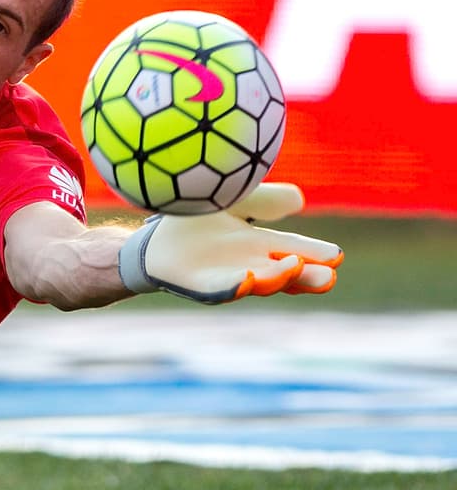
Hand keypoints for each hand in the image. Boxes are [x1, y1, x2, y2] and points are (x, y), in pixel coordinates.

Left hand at [118, 183, 343, 303]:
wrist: (152, 238)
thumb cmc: (197, 219)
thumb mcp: (237, 201)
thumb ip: (265, 199)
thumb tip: (298, 201)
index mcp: (261, 246)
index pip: (296, 251)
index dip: (317, 256)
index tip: (336, 257)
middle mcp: (250, 265)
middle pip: (286, 275)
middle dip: (307, 278)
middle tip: (328, 276)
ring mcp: (227, 278)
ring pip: (259, 283)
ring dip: (277, 278)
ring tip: (293, 267)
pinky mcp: (201, 286)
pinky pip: (221, 289)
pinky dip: (236, 286)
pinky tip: (249, 279)